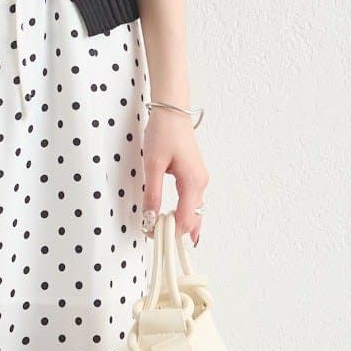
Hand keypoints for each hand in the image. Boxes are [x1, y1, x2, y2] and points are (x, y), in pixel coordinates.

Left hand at [141, 106, 208, 244]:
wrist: (172, 112)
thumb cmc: (164, 133)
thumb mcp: (152, 164)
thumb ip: (152, 193)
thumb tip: (150, 218)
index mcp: (192, 182)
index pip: (185, 219)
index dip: (170, 232)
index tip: (153, 237)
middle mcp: (201, 183)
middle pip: (192, 218)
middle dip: (177, 231)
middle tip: (157, 239)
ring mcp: (200, 180)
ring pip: (194, 211)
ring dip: (181, 223)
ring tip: (163, 232)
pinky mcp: (195, 176)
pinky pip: (193, 202)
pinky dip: (184, 213)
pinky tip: (174, 220)